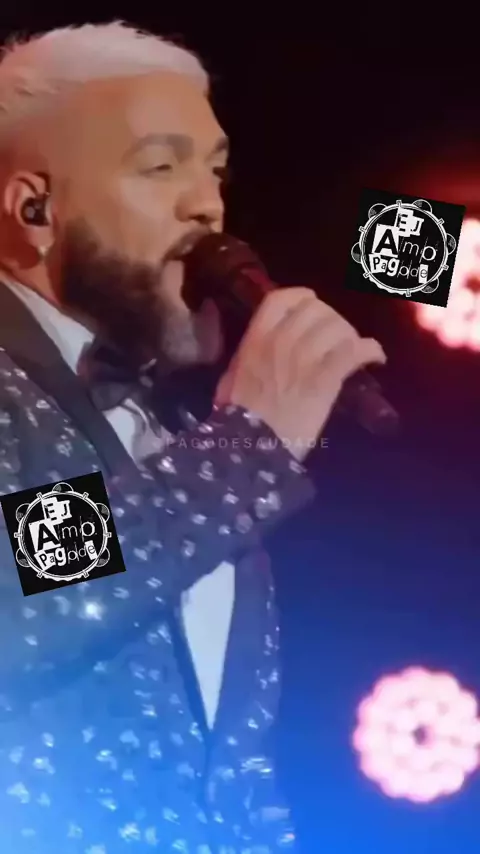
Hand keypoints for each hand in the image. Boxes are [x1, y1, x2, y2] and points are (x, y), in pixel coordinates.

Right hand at [214, 288, 385, 460]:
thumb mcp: (231, 379)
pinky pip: (355, 351)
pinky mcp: (326, 379)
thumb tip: (251, 357)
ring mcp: (305, 358)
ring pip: (340, 328)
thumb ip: (245, 360)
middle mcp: (282, 341)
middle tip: (338, 338)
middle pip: (318, 310)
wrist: (252, 446)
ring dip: (352, 337)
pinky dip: (370, 351)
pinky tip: (376, 358)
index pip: (283, 298)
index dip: (303, 298)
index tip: (312, 307)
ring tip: (355, 351)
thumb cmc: (237, 418)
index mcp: (256, 339)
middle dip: (333, 320)